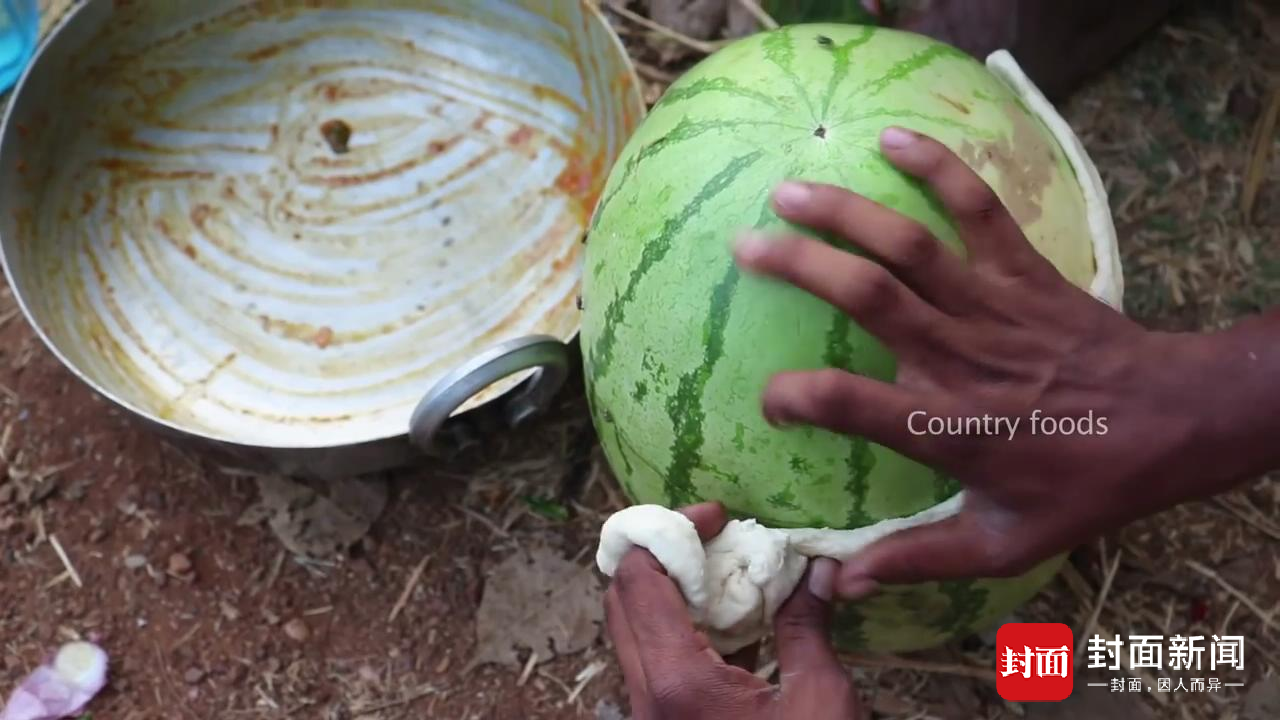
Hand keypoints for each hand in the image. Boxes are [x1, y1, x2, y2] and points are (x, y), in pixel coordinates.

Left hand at [605, 502, 861, 719]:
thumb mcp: (821, 701)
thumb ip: (807, 626)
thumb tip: (817, 569)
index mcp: (677, 683)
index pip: (638, 578)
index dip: (669, 530)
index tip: (717, 515)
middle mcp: (644, 698)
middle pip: (621, 599)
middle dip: (663, 556)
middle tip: (716, 538)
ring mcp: (646, 717)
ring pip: (631, 631)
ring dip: (670, 592)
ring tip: (727, 576)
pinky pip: (651, 662)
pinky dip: (679, 629)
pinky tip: (732, 626)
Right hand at [732, 127, 1276, 596]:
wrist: (1174, 421)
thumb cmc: (1081, 483)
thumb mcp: (1003, 543)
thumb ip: (917, 559)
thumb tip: (837, 584)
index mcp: (948, 426)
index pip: (853, 405)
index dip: (797, 398)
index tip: (771, 399)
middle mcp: (962, 358)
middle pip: (869, 299)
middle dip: (802, 266)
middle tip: (746, 245)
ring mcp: (993, 308)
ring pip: (911, 249)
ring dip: (848, 214)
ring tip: (790, 191)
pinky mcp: (1025, 272)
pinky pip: (979, 212)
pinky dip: (941, 171)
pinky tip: (894, 140)